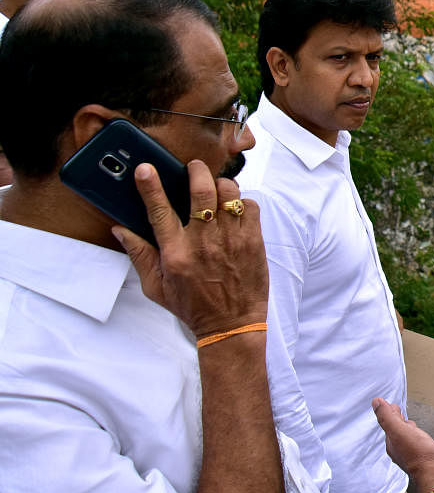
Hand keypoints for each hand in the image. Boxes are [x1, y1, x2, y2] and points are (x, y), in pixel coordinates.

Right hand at [113, 160, 268, 337]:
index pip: (160, 211)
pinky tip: (234, 209)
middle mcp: (204, 242)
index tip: (145, 169)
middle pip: (202, 191)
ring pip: (229, 193)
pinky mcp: (253, 242)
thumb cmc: (192, 307)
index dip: (151, 186)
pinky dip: (241, 201)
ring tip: (215, 189)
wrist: (232, 325)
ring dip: (220, 185)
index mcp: (176, 253)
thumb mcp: (156, 287)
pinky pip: (250, 206)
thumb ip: (139, 255)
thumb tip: (120, 230)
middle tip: (192, 167)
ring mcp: (232, 240)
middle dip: (195, 171)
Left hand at [373, 398, 433, 492]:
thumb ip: (387, 416)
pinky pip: (419, 443)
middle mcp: (401, 450)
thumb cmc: (420, 454)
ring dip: (408, 428)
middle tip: (398, 411)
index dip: (390, 412)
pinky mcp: (426, 456)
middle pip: (397, 431)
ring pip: (408, 437)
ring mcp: (413, 454)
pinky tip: (423, 437)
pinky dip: (419, 436)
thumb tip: (376, 402)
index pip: (388, 424)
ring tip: (410, 424)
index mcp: (392, 443)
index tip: (391, 404)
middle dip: (398, 420)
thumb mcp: (399, 430)